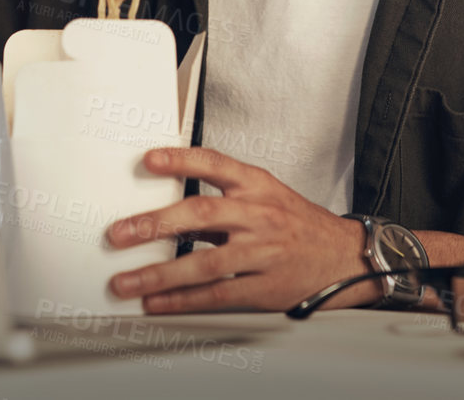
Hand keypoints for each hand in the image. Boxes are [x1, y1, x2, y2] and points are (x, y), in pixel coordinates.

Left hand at [104, 147, 378, 313]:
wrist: (344, 256)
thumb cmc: (297, 224)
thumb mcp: (266, 196)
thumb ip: (222, 198)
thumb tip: (166, 204)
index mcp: (258, 185)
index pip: (214, 164)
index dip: (180, 160)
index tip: (147, 161)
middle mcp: (259, 215)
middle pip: (201, 214)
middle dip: (155, 224)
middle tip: (119, 234)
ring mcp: (262, 252)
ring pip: (205, 262)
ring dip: (160, 274)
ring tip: (127, 281)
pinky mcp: (265, 287)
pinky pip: (218, 294)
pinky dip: (184, 300)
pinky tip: (159, 302)